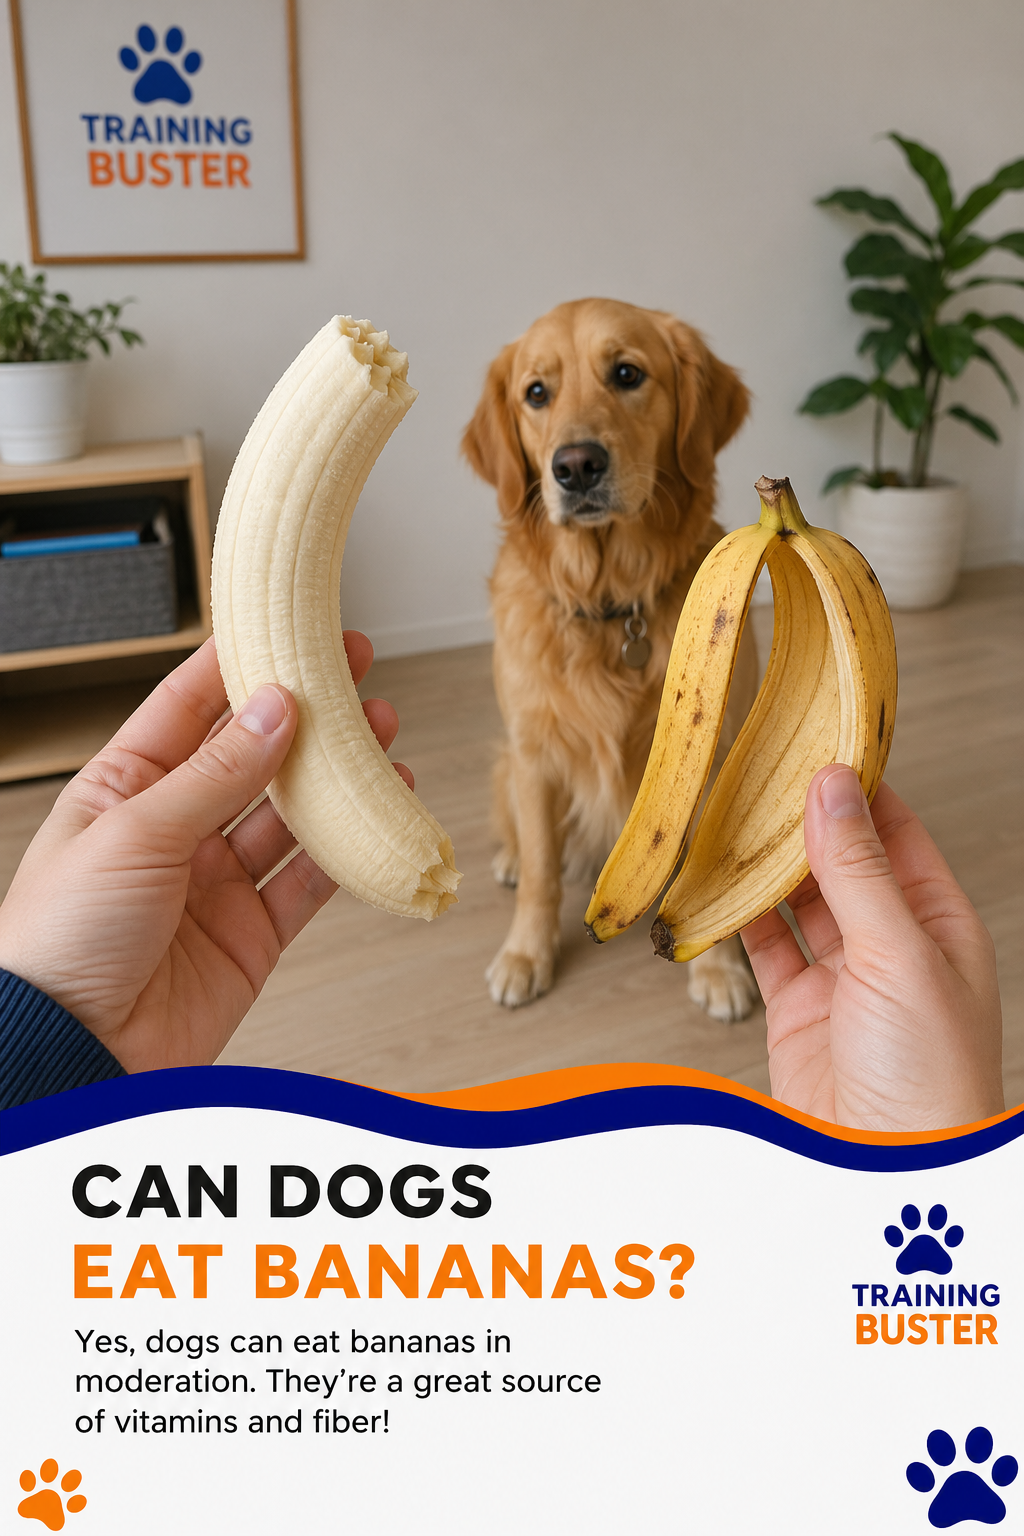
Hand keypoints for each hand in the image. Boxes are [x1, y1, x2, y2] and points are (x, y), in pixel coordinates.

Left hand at [0, 634, 410, 1074]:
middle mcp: (172, 831)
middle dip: (306, 713)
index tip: (288, 626)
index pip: (187, 709)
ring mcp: (214, 884)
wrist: (70, 1055)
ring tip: (381, 733)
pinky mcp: (250, 936)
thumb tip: (274, 709)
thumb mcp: (133, 834)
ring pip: (290, 815)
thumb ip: (214, 774)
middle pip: (251, 756)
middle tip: (354, 670)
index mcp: (122, 790)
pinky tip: (378, 813)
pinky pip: (309, 883)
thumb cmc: (59, 943)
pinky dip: (348, 850)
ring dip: (336, 776)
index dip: (240, 665)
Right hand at [741, 766, 1002, 1132]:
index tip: (808, 739)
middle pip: (837, 860)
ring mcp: (842, 978)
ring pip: (793, 901)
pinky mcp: (797, 1011)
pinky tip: (710, 885)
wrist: (888, 1180)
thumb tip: (832, 786)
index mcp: (936, 921)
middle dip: (795, 818)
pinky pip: (761, 948)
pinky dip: (733, 917)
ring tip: (721, 816)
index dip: (853, 784)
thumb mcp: (898, 957)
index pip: (893, 831)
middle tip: (749, 769)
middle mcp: (890, 943)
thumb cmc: (927, 1077)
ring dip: (759, 864)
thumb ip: (857, 872)